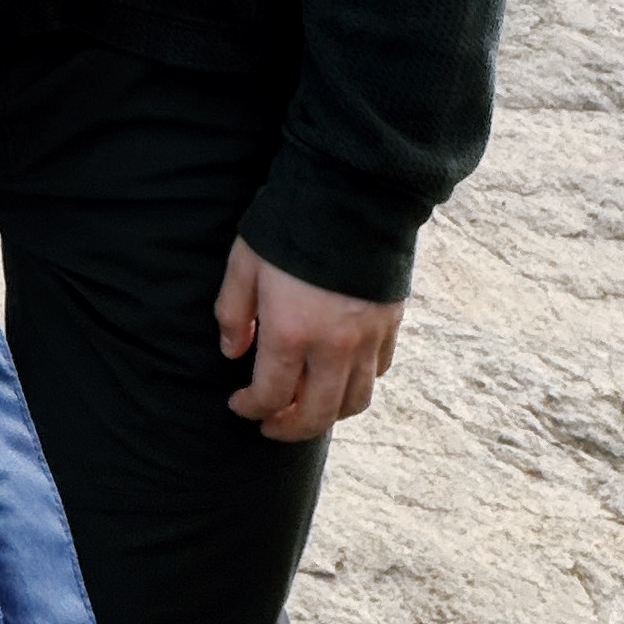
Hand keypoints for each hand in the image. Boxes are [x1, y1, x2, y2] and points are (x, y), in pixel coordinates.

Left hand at [217, 240, 404, 441]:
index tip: (238, 405)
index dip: (250, 408)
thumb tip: (233, 353)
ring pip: (354, 402)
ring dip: (327, 414)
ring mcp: (367, 339)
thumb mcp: (244, 263)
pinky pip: (377, 373)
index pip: (270, 396)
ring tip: (306, 409)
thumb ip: (233, 313)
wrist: (351, 194)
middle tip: (270, 426)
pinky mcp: (391, 325)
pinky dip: (357, 385)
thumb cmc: (289, 225)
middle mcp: (333, 347)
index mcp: (291, 333)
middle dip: (289, 429)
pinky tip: (339, 377)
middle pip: (315, 414)